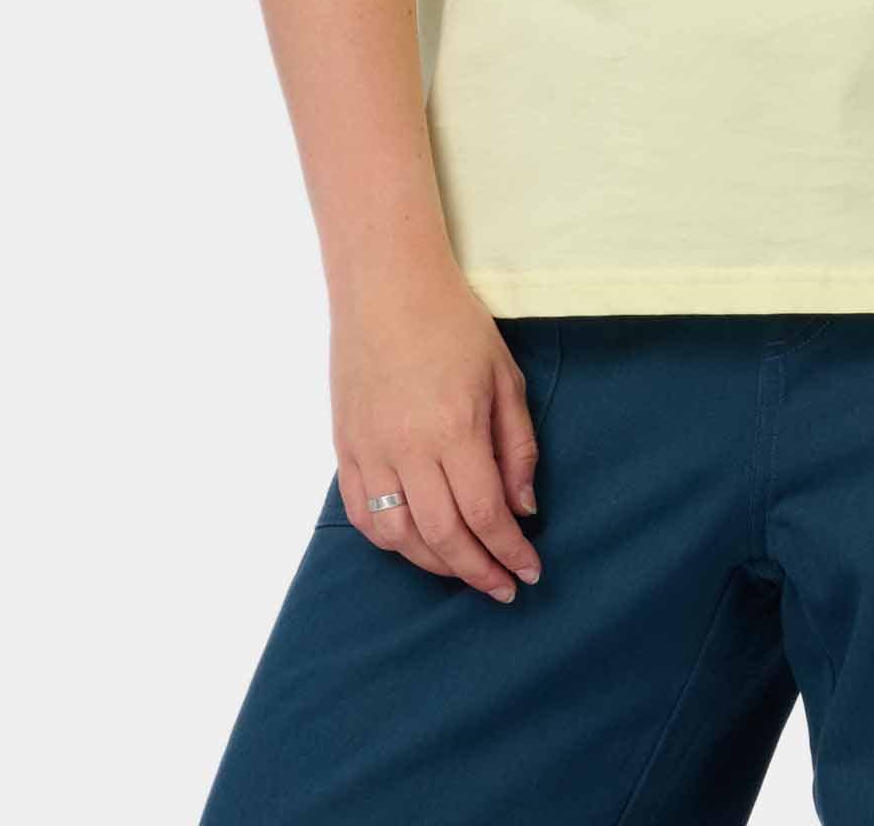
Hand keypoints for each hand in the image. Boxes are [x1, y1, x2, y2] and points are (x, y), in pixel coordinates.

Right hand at [327, 276, 543, 601]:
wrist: (386, 286)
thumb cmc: (454, 325)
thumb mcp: (504, 377)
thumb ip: (517, 448)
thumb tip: (523, 510)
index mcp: (454, 428)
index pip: (485, 514)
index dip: (509, 552)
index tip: (529, 572)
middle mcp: (407, 448)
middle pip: (443, 537)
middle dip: (478, 571)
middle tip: (503, 587)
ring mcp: (369, 450)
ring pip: (398, 537)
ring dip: (434, 564)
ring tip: (464, 568)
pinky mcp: (343, 447)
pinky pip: (360, 514)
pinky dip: (389, 542)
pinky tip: (414, 545)